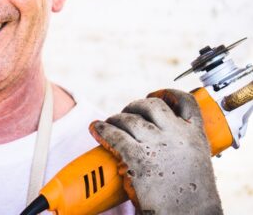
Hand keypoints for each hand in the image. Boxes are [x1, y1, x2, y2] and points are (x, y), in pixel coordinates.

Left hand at [89, 89, 222, 214]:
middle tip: (127, 115)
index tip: (154, 95)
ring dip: (116, 119)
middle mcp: (177, 135)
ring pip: (130, 119)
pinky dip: (102, 130)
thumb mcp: (196, 162)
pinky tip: (96, 128)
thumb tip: (158, 134)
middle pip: (151, 105)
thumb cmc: (192, 197)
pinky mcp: (138, 159)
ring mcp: (157, 145)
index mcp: (196, 135)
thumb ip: (181, 144)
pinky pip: (115, 136)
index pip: (185, 101)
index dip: (168, 93)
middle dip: (135, 106)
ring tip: (109, 124)